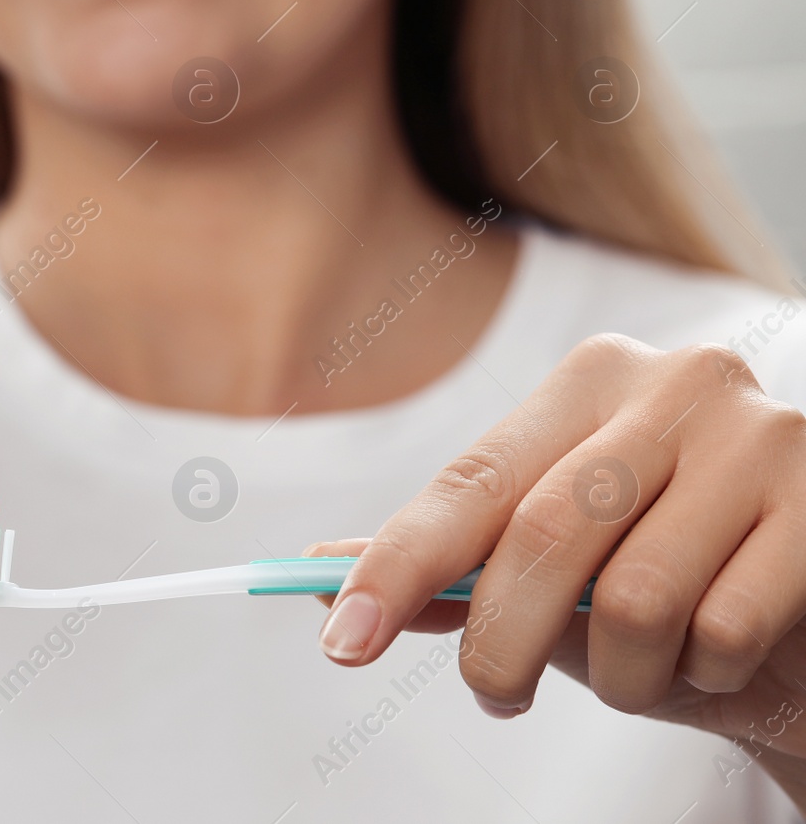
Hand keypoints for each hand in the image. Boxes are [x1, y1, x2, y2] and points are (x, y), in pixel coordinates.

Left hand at [308, 335, 805, 799]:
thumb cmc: (670, 577)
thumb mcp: (555, 568)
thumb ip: (451, 564)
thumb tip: (320, 572)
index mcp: (588, 383)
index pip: (470, 482)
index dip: (397, 566)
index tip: (342, 639)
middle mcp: (672, 385)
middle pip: (541, 536)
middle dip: (501, 643)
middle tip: (496, 697)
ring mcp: (759, 435)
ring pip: (637, 598)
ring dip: (623, 676)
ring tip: (645, 673)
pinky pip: (723, 628)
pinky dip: (706, 674)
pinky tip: (723, 655)